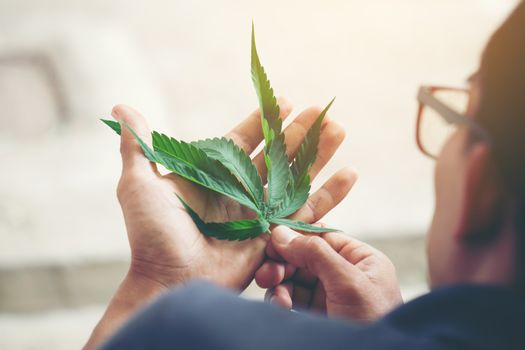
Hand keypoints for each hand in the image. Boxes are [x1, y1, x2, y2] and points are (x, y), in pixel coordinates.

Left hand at [114, 100, 353, 290]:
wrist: (167, 279)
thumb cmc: (150, 235)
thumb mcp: (138, 184)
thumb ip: (138, 146)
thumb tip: (122, 107)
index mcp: (213, 174)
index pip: (243, 140)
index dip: (263, 120)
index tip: (283, 100)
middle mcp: (239, 191)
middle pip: (276, 154)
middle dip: (299, 132)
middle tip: (323, 110)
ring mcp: (259, 213)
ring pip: (296, 177)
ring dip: (319, 154)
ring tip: (340, 129)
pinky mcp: (274, 235)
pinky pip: (307, 212)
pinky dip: (330, 194)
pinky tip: (349, 173)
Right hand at [255, 226, 402, 321]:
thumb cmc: (373, 324)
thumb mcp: (348, 283)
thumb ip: (316, 253)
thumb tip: (282, 232)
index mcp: (361, 259)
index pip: (322, 237)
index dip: (295, 237)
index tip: (271, 241)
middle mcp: (344, 274)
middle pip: (304, 257)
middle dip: (283, 264)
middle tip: (268, 274)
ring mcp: (330, 296)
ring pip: (293, 278)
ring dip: (279, 285)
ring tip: (278, 298)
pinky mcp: (317, 315)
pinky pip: (292, 299)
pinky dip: (281, 300)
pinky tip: (282, 307)